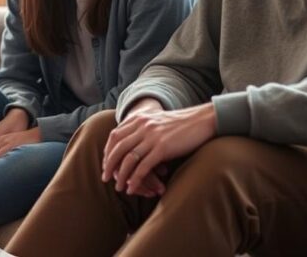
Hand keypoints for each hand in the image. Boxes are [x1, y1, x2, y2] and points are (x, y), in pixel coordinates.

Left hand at [102, 102, 216, 195]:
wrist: (201, 120)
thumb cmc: (180, 124)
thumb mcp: (157, 121)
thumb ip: (143, 128)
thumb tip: (130, 144)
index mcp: (139, 118)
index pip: (115, 135)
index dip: (107, 150)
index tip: (105, 163)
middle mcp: (143, 126)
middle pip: (117, 147)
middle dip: (109, 164)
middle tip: (105, 178)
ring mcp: (152, 137)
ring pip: (128, 159)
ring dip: (121, 175)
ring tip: (118, 188)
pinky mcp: (162, 148)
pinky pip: (143, 167)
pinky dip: (135, 179)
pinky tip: (132, 188)